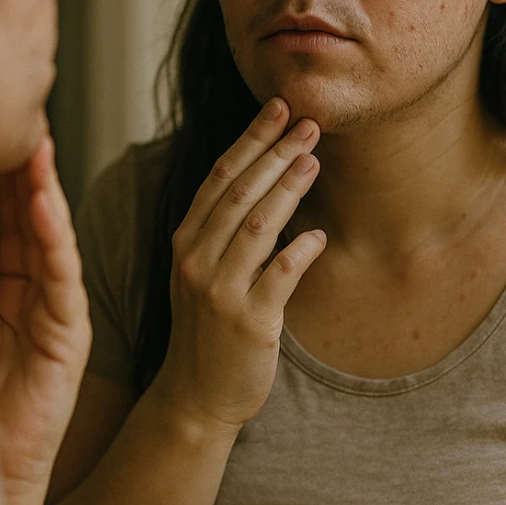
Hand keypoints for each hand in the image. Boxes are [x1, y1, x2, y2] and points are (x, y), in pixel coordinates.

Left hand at [0, 135, 91, 504]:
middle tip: (26, 123)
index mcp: (17, 293)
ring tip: (36, 149)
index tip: (0, 135)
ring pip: (54, 242)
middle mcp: (45, 298)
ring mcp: (61, 315)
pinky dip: (54, 239)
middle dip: (31, 174)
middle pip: (37, 224)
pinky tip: (41, 205)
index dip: (6, 182)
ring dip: (45, 194)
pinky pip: (63, 277)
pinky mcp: (70, 336)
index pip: (13, 225)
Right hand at [156, 97, 325, 433]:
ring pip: (259, 226)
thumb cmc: (208, 330)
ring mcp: (220, 291)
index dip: (250, 139)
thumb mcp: (202, 273)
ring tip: (315, 160)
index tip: (278, 108)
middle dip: (276, 152)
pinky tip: (320, 236)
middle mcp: (196, 261)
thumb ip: (224, 231)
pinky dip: (302, 251)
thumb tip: (265, 179)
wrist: (196, 396)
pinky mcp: (249, 322)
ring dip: (290, 189)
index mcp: (185, 242)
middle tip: (310, 123)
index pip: (218, 177)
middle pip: (240, 192)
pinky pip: (281, 276)